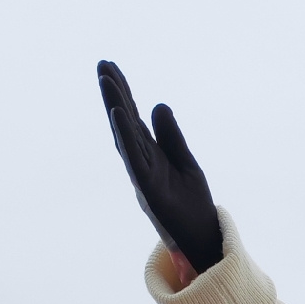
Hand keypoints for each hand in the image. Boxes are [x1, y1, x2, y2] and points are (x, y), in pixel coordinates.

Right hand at [96, 60, 223, 274]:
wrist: (202, 239)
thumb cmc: (192, 204)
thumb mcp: (186, 162)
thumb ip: (172, 137)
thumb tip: (158, 105)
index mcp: (151, 154)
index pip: (134, 118)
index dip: (123, 93)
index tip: (111, 68)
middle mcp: (142, 162)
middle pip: (125, 122)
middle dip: (114, 93)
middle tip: (102, 64)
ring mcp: (143, 175)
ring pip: (126, 136)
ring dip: (115, 107)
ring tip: (106, 79)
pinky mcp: (149, 189)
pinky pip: (135, 159)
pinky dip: (126, 137)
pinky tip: (120, 114)